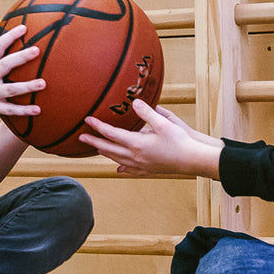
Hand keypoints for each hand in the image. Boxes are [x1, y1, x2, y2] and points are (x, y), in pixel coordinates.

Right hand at [0, 24, 43, 123]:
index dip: (9, 36)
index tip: (24, 27)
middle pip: (4, 65)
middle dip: (20, 57)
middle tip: (37, 50)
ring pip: (10, 89)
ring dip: (27, 86)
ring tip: (43, 83)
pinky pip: (11, 110)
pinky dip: (24, 111)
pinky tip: (38, 110)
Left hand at [81, 100, 221, 178]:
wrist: (193, 160)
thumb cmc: (180, 140)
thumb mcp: (164, 122)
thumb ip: (147, 112)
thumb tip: (134, 102)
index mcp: (136, 144)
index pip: (111, 134)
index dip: (97, 126)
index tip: (87, 120)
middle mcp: (135, 157)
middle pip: (108, 149)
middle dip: (94, 142)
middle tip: (80, 138)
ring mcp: (141, 166)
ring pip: (117, 160)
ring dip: (105, 153)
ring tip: (97, 149)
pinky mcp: (148, 171)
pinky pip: (130, 171)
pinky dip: (122, 169)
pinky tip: (119, 170)